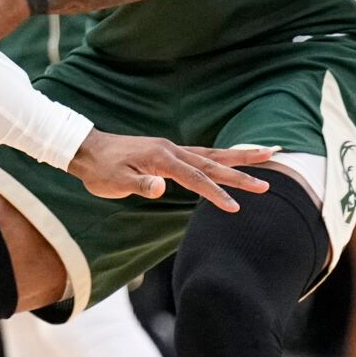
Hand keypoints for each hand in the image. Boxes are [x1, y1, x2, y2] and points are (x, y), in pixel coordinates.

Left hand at [67, 131, 276, 211]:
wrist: (87, 150)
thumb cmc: (100, 170)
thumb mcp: (115, 181)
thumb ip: (140, 185)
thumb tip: (161, 187)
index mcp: (162, 158)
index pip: (196, 178)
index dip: (216, 193)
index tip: (235, 207)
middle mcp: (172, 150)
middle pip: (213, 163)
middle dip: (241, 174)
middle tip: (267, 184)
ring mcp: (172, 149)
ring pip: (212, 154)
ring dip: (239, 156)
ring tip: (268, 154)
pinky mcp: (169, 152)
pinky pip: (202, 154)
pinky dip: (221, 156)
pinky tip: (231, 159)